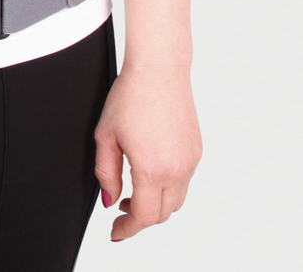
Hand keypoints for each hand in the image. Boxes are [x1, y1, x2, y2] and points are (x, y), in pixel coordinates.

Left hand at [94, 64, 201, 241]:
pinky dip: (167, 188)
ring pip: (175, 201)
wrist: (159, 70)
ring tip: (133, 192)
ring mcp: (190, 161)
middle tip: (120, 210)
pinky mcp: (196, 151)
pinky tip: (151, 173)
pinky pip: (184, 182)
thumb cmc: (131, 95)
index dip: (127, 229)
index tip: (116, 231)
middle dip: (139, 218)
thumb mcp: (106, 135)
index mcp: (151, 168)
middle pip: (161, 214)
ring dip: (155, 204)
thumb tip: (109, 199)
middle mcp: (176, 169)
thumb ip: (105, 173)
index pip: (143, 216)